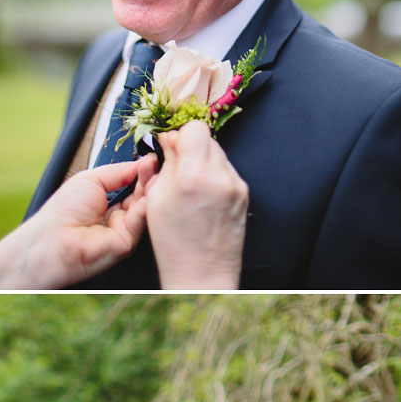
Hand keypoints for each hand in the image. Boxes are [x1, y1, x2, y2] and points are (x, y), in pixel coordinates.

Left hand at [0, 158, 149, 289]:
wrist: (52, 237)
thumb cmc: (63, 210)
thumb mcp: (92, 179)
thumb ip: (119, 171)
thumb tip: (143, 162)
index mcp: (107, 202)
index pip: (133, 185)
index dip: (142, 172)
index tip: (151, 158)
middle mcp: (117, 217)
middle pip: (142, 195)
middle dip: (150, 177)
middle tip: (155, 163)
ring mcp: (124, 230)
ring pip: (145, 207)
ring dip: (151, 187)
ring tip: (155, 172)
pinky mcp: (127, 243)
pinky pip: (141, 220)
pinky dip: (148, 203)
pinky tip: (151, 187)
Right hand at [144, 119, 248, 288]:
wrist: (202, 272)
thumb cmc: (175, 244)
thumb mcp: (156, 200)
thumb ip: (167, 165)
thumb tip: (171, 140)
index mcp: (194, 176)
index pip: (195, 129)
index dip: (180, 136)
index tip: (172, 148)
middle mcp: (220, 176)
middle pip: (208, 139)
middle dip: (191, 149)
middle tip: (178, 170)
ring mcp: (236, 185)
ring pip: (219, 154)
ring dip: (203, 162)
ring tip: (191, 188)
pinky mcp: (244, 193)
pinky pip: (227, 172)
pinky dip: (214, 176)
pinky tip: (203, 197)